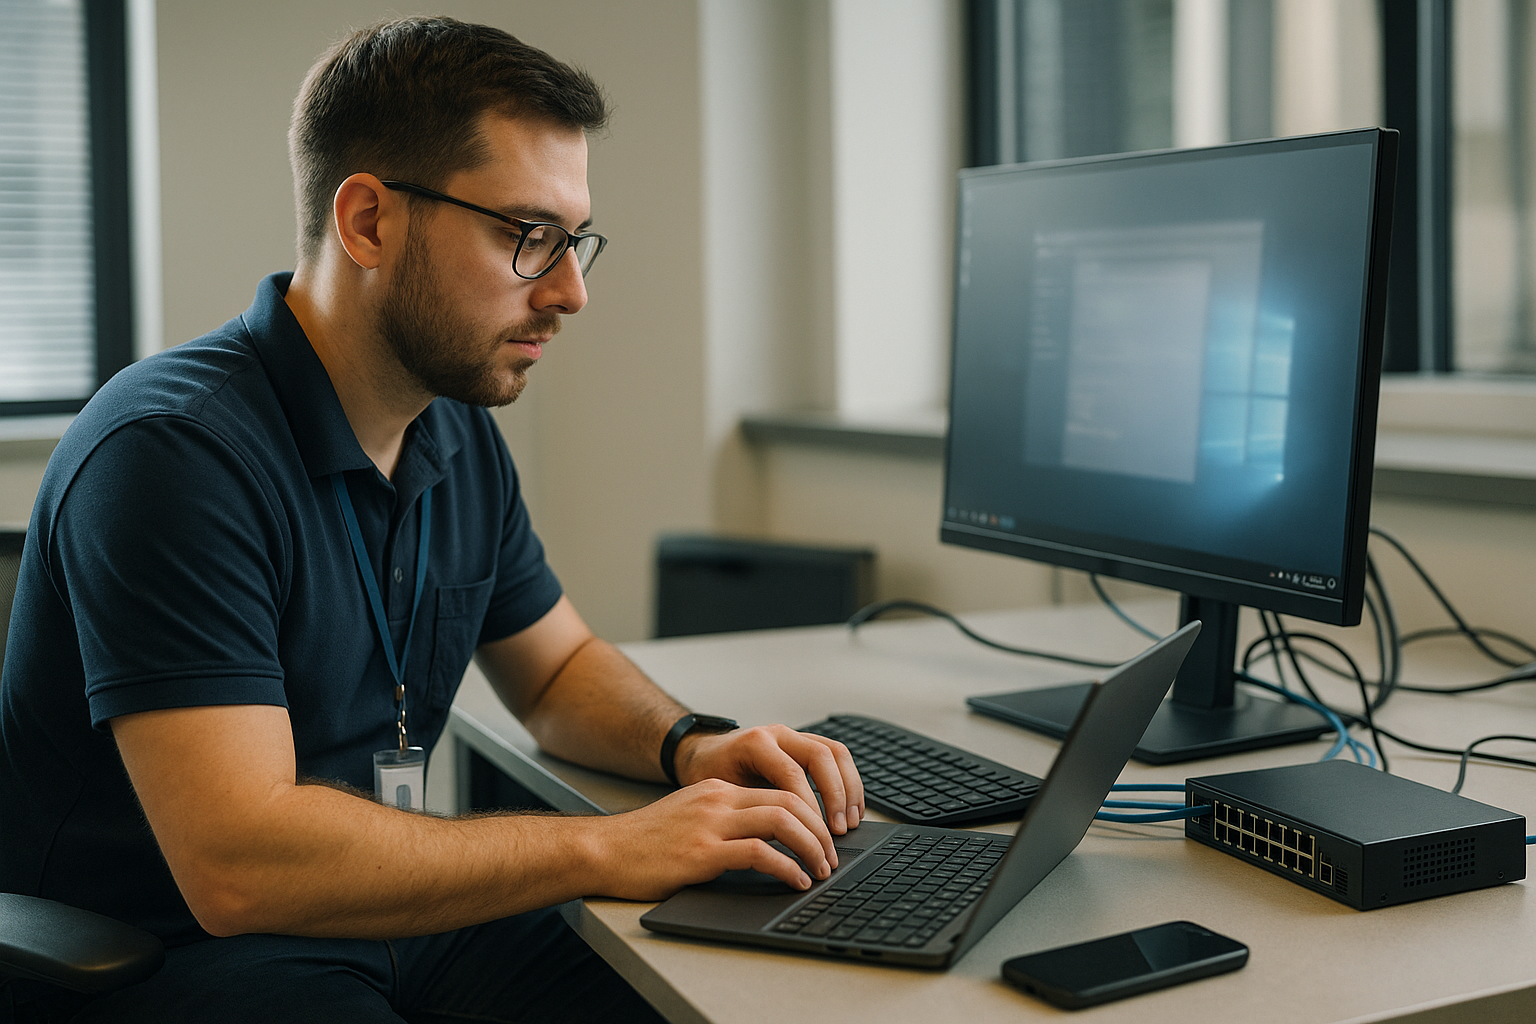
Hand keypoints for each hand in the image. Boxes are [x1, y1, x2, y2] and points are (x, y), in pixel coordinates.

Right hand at [593, 779, 835, 899]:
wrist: (603, 850)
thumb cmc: (644, 843)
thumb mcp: (690, 818)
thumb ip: (724, 821)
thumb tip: (766, 843)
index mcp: (718, 791)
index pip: (781, 790)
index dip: (812, 814)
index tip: (824, 838)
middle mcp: (719, 800)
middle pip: (789, 801)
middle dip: (820, 829)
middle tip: (832, 856)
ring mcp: (711, 824)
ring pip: (782, 821)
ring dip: (811, 846)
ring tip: (821, 870)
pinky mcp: (703, 852)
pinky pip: (759, 854)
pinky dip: (786, 867)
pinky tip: (795, 881)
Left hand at [675, 725, 864, 834]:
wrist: (701, 753)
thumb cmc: (708, 776)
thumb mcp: (720, 794)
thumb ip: (747, 810)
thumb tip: (774, 845)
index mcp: (756, 744)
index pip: (793, 774)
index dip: (809, 808)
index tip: (815, 838)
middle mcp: (778, 734)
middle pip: (821, 756)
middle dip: (836, 797)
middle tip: (838, 831)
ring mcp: (793, 736)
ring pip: (836, 753)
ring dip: (849, 789)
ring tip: (850, 822)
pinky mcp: (803, 745)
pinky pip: (836, 757)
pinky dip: (848, 783)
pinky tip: (850, 808)